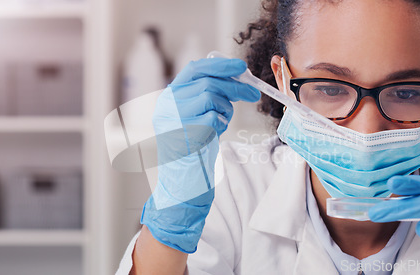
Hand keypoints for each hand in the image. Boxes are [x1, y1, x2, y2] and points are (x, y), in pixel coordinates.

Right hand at [141, 57, 260, 252]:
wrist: (182, 183)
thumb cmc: (194, 149)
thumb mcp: (197, 116)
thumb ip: (209, 96)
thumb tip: (238, 77)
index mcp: (169, 98)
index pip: (194, 70)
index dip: (220, 65)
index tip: (241, 68)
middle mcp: (167, 106)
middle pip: (207, 83)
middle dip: (234, 87)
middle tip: (252, 94)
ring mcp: (173, 119)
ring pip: (210, 97)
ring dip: (226, 108)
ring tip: (223, 120)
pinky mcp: (184, 133)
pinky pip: (212, 118)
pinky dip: (221, 123)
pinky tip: (215, 133)